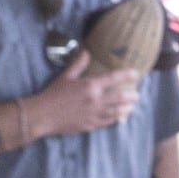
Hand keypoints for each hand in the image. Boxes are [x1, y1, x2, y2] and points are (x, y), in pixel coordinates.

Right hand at [25, 52, 141, 138]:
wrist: (42, 116)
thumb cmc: (52, 94)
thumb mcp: (65, 77)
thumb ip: (78, 65)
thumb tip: (86, 52)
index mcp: (90, 86)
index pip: (114, 78)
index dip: (127, 75)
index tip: (136, 74)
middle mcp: (96, 100)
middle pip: (120, 97)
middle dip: (131, 96)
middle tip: (136, 95)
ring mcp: (95, 114)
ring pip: (117, 111)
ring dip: (126, 108)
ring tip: (131, 106)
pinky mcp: (91, 125)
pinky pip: (108, 122)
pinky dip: (116, 119)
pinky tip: (119, 118)